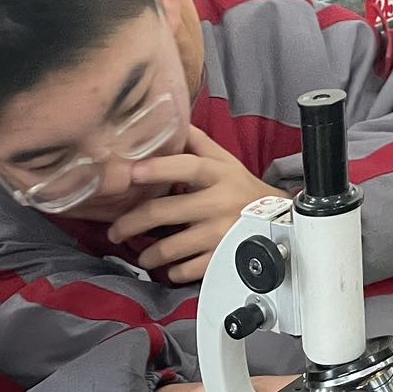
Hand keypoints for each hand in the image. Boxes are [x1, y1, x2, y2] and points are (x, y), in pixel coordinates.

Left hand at [109, 126, 286, 283]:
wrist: (277, 221)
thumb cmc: (241, 188)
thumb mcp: (224, 160)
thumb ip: (195, 142)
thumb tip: (167, 118)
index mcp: (217, 174)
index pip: (187, 167)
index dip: (159, 169)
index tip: (132, 172)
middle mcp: (218, 203)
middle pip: (164, 212)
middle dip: (131, 224)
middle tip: (115, 231)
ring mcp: (220, 234)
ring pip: (170, 247)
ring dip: (148, 255)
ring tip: (141, 255)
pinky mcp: (223, 259)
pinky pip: (188, 270)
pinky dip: (173, 272)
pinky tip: (169, 268)